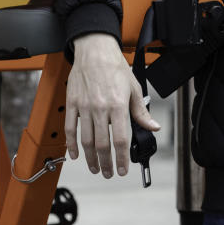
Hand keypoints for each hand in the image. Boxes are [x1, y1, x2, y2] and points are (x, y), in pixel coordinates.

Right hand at [64, 33, 159, 177]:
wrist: (95, 51)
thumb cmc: (115, 67)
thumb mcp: (134, 88)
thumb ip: (141, 112)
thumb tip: (153, 127)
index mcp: (118, 105)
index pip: (120, 139)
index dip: (121, 158)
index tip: (123, 169)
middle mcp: (100, 108)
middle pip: (102, 144)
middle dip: (106, 163)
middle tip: (108, 173)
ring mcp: (84, 107)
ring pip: (85, 140)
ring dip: (90, 158)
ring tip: (95, 168)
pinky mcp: (72, 104)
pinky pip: (70, 129)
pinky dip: (71, 145)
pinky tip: (76, 155)